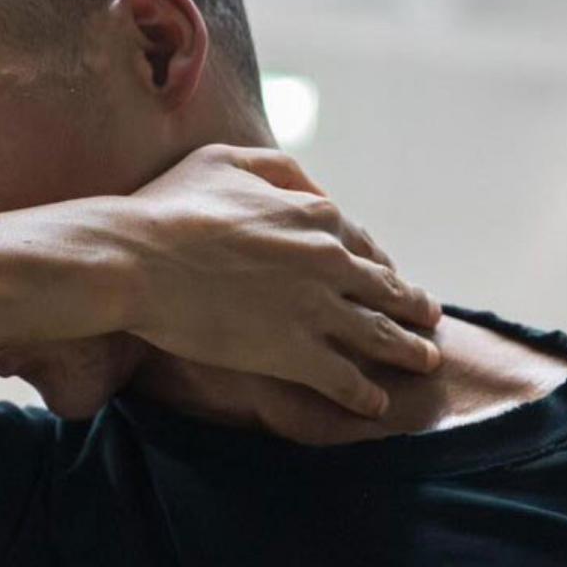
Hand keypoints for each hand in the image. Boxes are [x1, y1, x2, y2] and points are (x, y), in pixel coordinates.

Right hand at [120, 143, 442, 417]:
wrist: (137, 262)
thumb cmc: (169, 208)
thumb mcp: (227, 161)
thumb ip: (279, 170)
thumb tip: (313, 189)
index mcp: (314, 215)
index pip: (363, 244)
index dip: (380, 264)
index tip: (390, 277)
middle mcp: (329, 261)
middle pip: (384, 289)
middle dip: (411, 306)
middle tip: (429, 320)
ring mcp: (316, 310)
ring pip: (379, 336)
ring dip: (407, 350)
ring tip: (426, 362)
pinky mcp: (296, 353)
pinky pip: (346, 380)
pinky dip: (366, 395)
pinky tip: (377, 405)